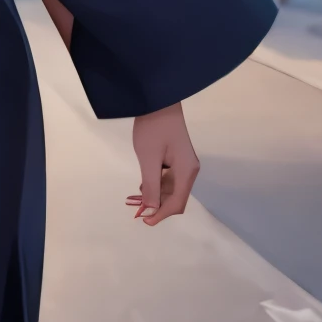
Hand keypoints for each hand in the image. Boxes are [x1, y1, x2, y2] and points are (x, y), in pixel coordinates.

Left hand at [125, 104, 197, 226]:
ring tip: (133, 199)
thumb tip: (151, 209)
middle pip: (175, 199)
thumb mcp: (149, 158)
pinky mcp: (175, 160)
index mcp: (187, 171)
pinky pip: (167, 180)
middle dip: (156, 206)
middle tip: (134, 209)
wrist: (157, 101)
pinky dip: (154, 186)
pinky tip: (141, 187)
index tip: (144, 220)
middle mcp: (188, 170)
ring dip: (154, 197)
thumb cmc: (153, 127)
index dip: (161, 214)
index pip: (177, 202)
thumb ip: (151, 185)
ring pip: (170, 190)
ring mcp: (183, 165)